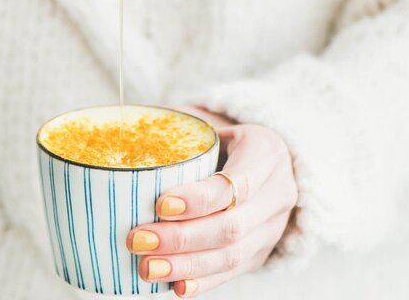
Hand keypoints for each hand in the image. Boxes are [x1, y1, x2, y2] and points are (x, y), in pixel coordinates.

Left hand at [126, 107, 296, 297]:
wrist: (273, 163)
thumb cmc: (229, 140)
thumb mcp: (215, 125)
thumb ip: (181, 130)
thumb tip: (130, 131)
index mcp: (266, 153)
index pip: (235, 183)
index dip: (199, 199)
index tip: (160, 204)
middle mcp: (278, 192)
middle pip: (231, 226)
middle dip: (181, 238)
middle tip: (138, 239)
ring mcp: (273, 227)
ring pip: (232, 255)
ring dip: (186, 265)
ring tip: (147, 267)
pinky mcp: (263, 252)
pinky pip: (233, 272)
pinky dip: (203, 282)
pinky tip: (175, 287)